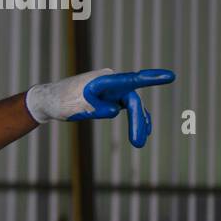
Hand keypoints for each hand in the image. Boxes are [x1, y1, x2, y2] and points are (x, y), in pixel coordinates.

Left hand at [24, 68, 174, 147]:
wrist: (49, 100)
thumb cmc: (62, 102)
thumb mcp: (79, 108)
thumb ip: (98, 108)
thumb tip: (116, 110)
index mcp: (103, 80)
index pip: (131, 80)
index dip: (152, 78)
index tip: (170, 76)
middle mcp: (111, 81)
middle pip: (132, 101)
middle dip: (137, 121)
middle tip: (138, 143)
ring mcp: (112, 89)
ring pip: (132, 106)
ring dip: (137, 122)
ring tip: (139, 142)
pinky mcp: (110, 97)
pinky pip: (127, 107)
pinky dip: (134, 118)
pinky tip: (143, 130)